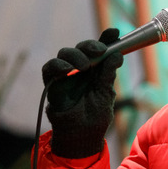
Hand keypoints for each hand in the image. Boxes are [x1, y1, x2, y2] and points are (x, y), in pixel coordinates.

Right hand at [42, 28, 123, 157]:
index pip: (99, 50)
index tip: (114, 32)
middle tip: (100, 50)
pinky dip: (57, 65)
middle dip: (91, 45)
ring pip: (65, 53)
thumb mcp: (106, 93)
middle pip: (81, 48)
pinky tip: (67, 69)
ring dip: (76, 55)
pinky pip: (50, 68)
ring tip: (84, 66)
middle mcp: (80, 69)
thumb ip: (108, 73)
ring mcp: (66, 75)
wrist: (82, 136)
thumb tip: (117, 54)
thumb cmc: (95, 116)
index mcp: (96, 70)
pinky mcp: (52, 83)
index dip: (106, 39)